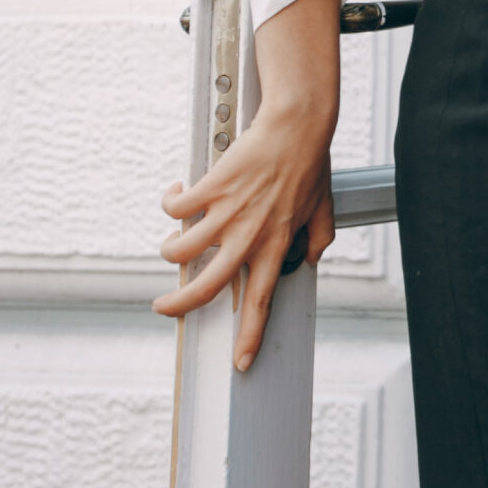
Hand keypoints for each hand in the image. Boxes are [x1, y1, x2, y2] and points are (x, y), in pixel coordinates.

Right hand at [153, 0, 340, 372]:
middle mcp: (249, 236)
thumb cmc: (310, 163)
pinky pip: (175, 208)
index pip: (262, 301)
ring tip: (176, 238)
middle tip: (164, 307)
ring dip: (171, 249)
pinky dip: (170, 203)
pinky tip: (179, 194)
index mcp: (277, 245)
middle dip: (177, 306)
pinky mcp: (211, 188)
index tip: (241, 362)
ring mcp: (227, 213)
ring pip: (179, 251)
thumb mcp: (323, 207)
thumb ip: (319, 238)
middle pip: (204, 288)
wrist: (298, 124)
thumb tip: (311, 259)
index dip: (250, 336)